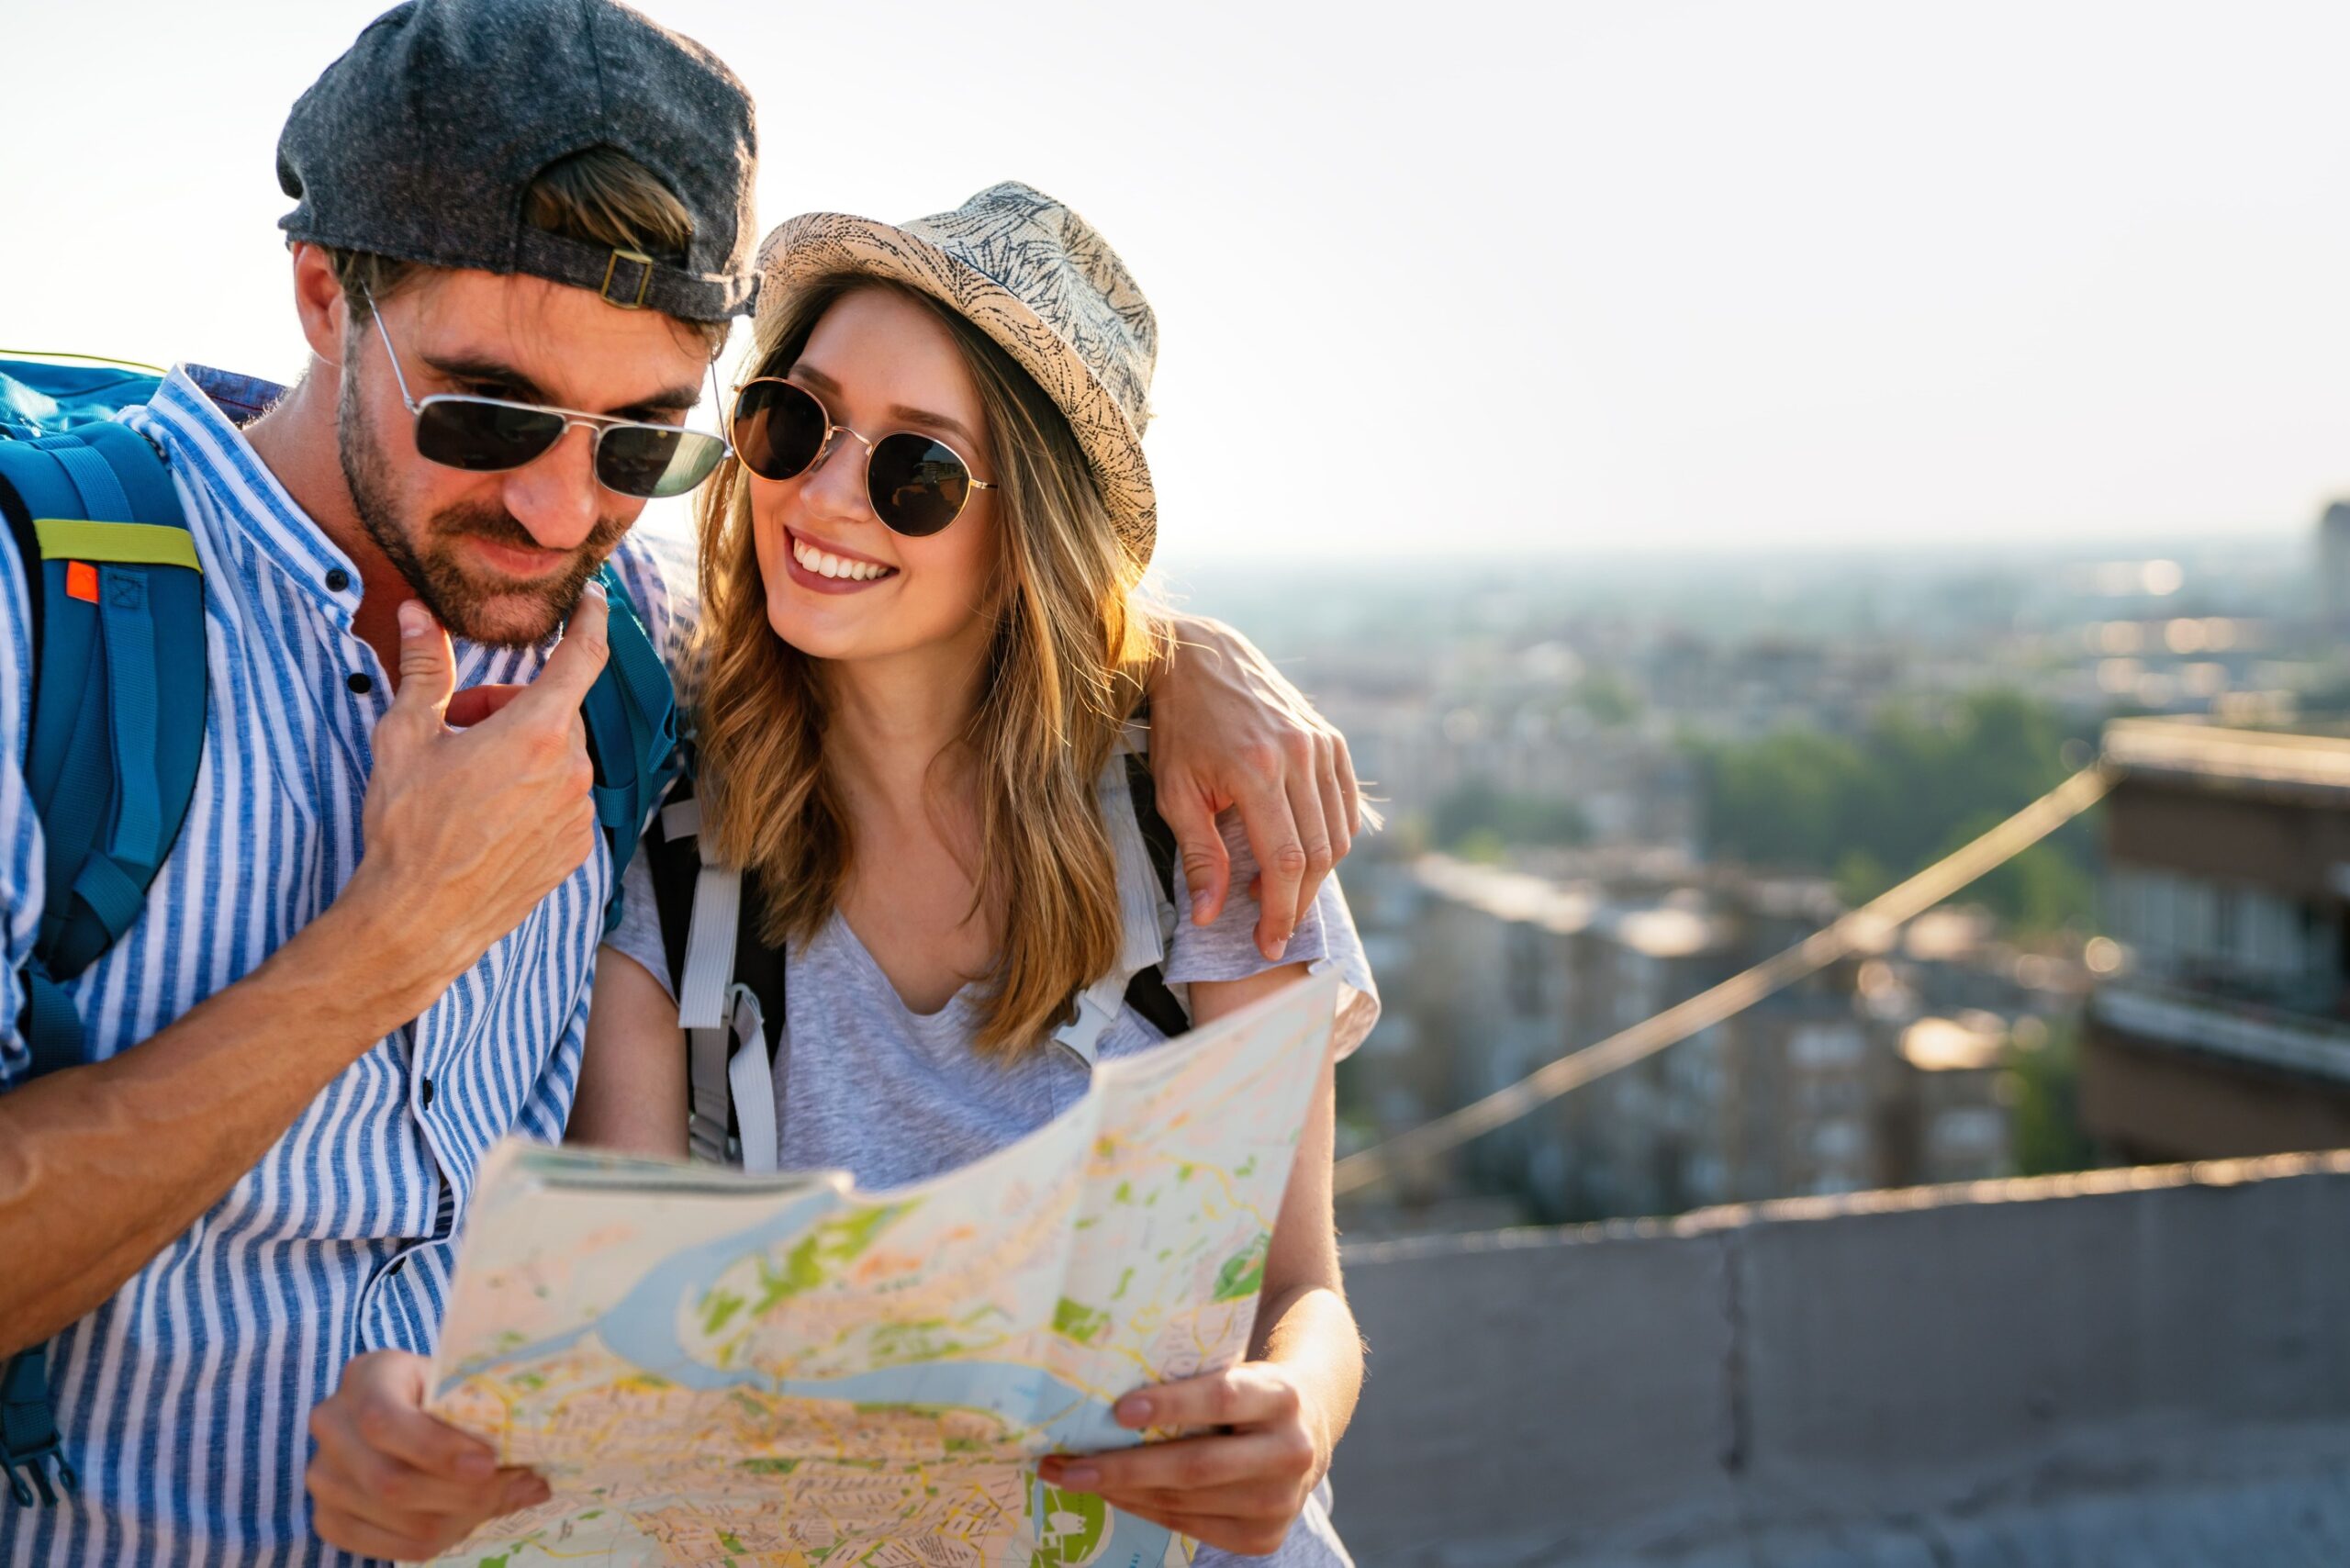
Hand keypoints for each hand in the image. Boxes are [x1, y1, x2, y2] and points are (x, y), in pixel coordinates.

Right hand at [306, 1349, 548, 1560]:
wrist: (407, 1406)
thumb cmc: (445, 1390)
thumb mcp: (464, 1386)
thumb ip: (492, 1422)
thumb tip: (535, 1482)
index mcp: (366, 1375)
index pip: (384, 1421)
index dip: (436, 1450)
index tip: (488, 1463)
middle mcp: (331, 1423)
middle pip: (390, 1482)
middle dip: (463, 1494)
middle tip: (516, 1485)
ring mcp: (322, 1474)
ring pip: (395, 1519)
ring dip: (459, 1519)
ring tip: (496, 1500)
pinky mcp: (328, 1517)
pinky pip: (387, 1547)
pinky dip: (436, 1540)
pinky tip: (464, 1519)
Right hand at [345, 586, 609, 1003]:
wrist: (417, 918)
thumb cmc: (407, 827)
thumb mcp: (404, 736)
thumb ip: (423, 668)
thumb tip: (417, 614)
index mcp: (538, 732)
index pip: (583, 656)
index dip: (591, 620)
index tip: (594, 598)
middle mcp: (572, 770)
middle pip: (554, 710)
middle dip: (509, 707)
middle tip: (458, 727)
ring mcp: (579, 813)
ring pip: (558, 756)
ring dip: (521, 752)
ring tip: (466, 779)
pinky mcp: (576, 848)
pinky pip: (562, 798)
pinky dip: (533, 793)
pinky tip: (487, 815)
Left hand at [1037, 1364, 1324, 1557]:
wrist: (1308, 1432)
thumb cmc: (1249, 1390)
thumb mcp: (1236, 1369)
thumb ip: (1190, 1377)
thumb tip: (1103, 1379)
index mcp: (1282, 1396)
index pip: (1222, 1398)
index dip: (1171, 1405)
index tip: (1119, 1410)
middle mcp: (1290, 1453)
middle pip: (1196, 1465)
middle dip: (1123, 1467)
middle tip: (1065, 1463)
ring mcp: (1281, 1503)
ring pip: (1185, 1502)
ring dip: (1121, 1492)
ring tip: (1071, 1477)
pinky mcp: (1264, 1538)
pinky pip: (1189, 1526)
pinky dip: (1144, 1509)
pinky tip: (1111, 1494)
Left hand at [1148, 616, 1359, 960]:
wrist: (1201, 659)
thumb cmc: (1180, 729)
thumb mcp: (1175, 792)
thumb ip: (1199, 856)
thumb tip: (1209, 917)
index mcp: (1256, 769)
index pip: (1284, 861)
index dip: (1279, 912)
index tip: (1267, 945)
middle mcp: (1298, 755)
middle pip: (1319, 853)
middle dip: (1298, 903)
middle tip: (1273, 931)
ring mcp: (1321, 744)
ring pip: (1339, 833)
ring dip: (1315, 876)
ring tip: (1276, 893)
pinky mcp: (1332, 739)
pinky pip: (1346, 805)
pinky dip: (1332, 839)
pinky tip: (1300, 856)